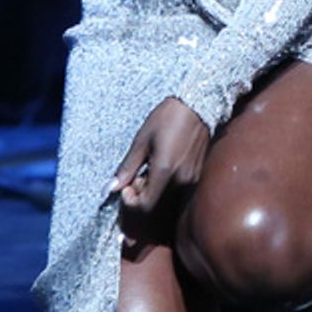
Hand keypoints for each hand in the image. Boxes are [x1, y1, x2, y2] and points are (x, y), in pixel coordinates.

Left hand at [109, 97, 210, 226]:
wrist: (198, 106)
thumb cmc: (168, 119)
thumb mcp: (142, 141)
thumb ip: (128, 167)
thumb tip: (112, 187)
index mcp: (165, 171)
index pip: (146, 205)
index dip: (131, 202)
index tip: (126, 187)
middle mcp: (182, 180)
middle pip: (157, 205)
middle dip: (142, 196)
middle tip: (136, 177)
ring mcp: (193, 179)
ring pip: (168, 199)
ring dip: (154, 192)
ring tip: (150, 171)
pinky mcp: (198, 175)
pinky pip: (179, 191)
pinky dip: (166, 187)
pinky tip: (164, 170)